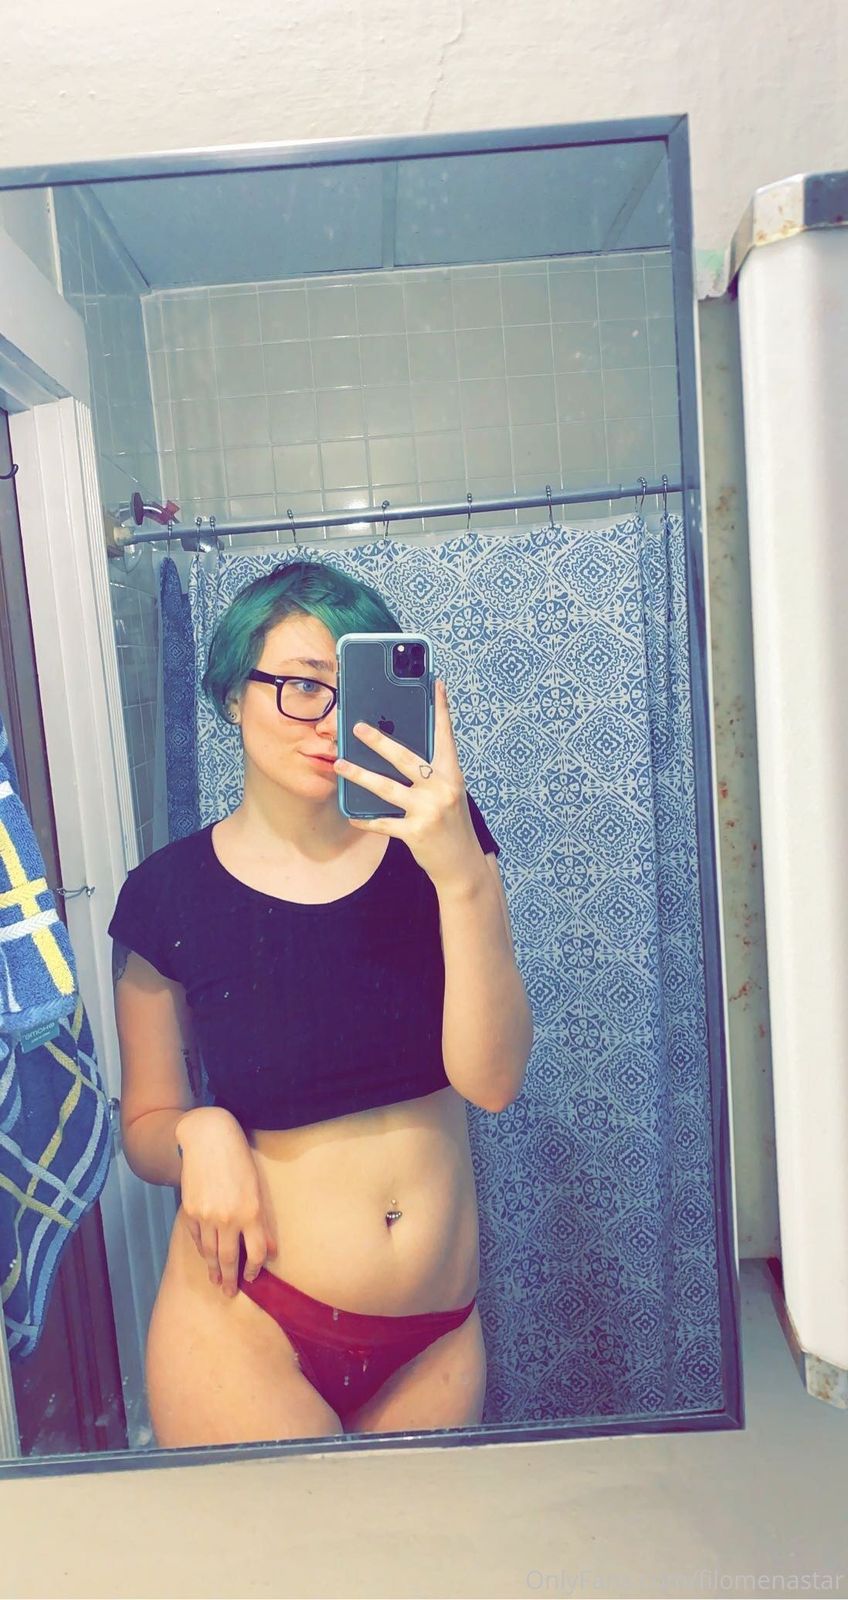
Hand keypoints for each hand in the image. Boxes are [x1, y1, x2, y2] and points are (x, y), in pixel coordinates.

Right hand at [175, 1107, 277, 1296]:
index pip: (255, 1254)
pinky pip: (196, 1237)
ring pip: (210, 1252)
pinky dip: (200, 1249)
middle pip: (229, 1259)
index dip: (254, 1269)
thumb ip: (262, 1222)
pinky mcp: (190, 1211)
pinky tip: (205, 1256)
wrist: (208, 1139)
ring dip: (213, 1270)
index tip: (252, 1277)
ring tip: (215, 1281)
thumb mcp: (257, 1188)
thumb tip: (271, 1250)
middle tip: (229, 1292)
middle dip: (230, 1279)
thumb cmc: (239, 1160)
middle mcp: (228, 1218)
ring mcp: (206, 1216)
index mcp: (250, 1212)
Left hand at [333, 677, 479, 891]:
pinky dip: (366, 819)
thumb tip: (398, 752)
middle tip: (357, 727)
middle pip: (406, 759)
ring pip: (387, 788)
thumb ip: (430, 774)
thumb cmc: (451, 824)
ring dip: (360, 775)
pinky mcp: (416, 833)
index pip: (445, 737)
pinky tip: (351, 814)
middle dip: (380, 741)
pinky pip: (383, 823)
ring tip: (340, 764)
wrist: (462, 865)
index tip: (436, 684)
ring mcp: (429, 811)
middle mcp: (442, 790)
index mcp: (452, 775)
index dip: (441, 710)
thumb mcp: (448, 794)